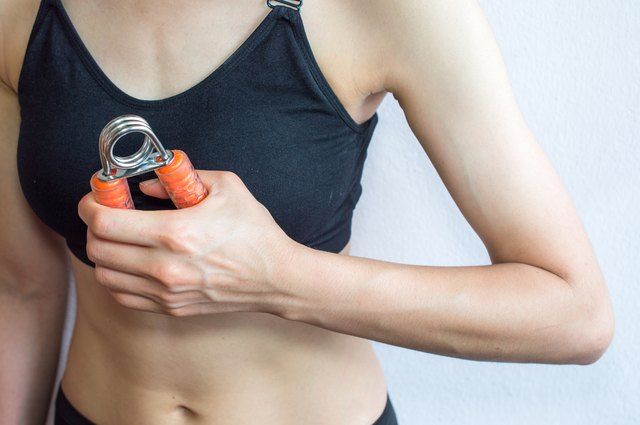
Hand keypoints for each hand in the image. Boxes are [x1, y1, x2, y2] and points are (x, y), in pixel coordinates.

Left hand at [77, 170, 296, 316]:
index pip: (106, 222)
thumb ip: (182, 178)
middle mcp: (165, 267)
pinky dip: (117, 277)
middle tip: (108, 213)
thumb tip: (146, 186)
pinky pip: (123, 296)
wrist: (276, 278)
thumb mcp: (226, 187)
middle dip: (94, 225)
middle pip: (98, 248)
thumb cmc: (255, 232)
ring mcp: (166, 292)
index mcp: (176, 232)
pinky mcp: (171, 308)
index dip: (91, 205)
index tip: (96, 197)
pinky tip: (132, 262)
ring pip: (105, 274)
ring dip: (104, 252)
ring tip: (119, 239)